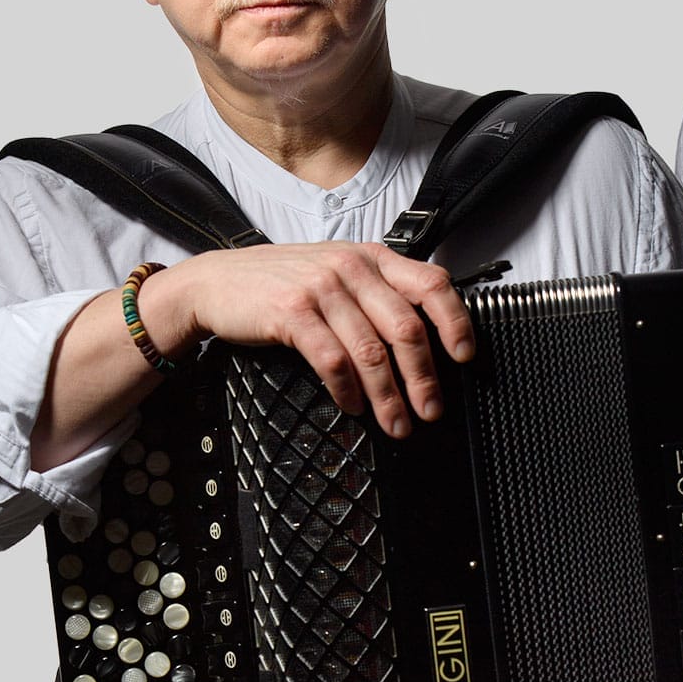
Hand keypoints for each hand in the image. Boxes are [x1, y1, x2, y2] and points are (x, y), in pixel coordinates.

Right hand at [144, 243, 473, 435]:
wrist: (218, 282)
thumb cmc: (282, 283)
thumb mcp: (336, 272)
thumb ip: (377, 293)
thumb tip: (424, 338)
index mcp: (372, 258)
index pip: (432, 284)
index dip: (455, 323)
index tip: (464, 358)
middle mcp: (351, 268)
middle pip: (406, 328)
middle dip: (423, 378)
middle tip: (431, 411)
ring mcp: (322, 288)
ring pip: (372, 351)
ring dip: (389, 396)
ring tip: (396, 424)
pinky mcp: (293, 313)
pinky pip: (333, 360)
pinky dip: (348, 390)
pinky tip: (353, 407)